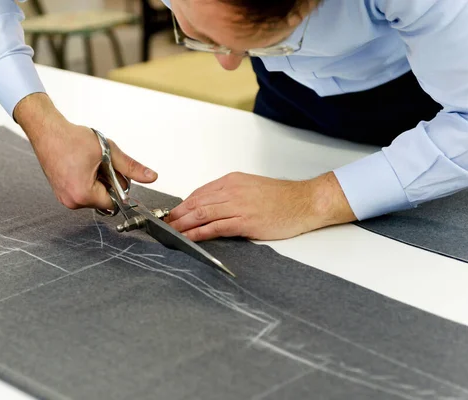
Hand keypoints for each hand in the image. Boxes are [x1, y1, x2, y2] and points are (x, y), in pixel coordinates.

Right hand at [13, 93, 156, 209]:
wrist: (47, 131)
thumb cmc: (71, 139)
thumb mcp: (108, 152)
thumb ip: (131, 167)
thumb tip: (150, 177)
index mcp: (83, 195)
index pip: (114, 202)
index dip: (119, 185)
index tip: (113, 170)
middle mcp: (72, 201)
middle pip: (104, 200)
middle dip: (108, 183)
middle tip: (100, 163)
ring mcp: (65, 199)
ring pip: (94, 196)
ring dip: (98, 181)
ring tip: (90, 163)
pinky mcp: (61, 193)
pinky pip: (83, 192)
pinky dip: (88, 181)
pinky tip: (82, 166)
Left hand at [165, 171, 356, 241]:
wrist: (306, 202)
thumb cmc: (282, 198)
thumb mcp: (251, 189)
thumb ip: (231, 196)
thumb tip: (210, 209)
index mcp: (232, 181)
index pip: (199, 193)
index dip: (182, 205)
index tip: (171, 214)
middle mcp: (232, 190)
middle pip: (195, 203)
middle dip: (176, 215)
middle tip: (162, 226)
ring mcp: (238, 205)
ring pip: (201, 214)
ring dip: (182, 224)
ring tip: (169, 233)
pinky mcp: (246, 221)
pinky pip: (215, 227)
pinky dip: (198, 233)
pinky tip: (188, 238)